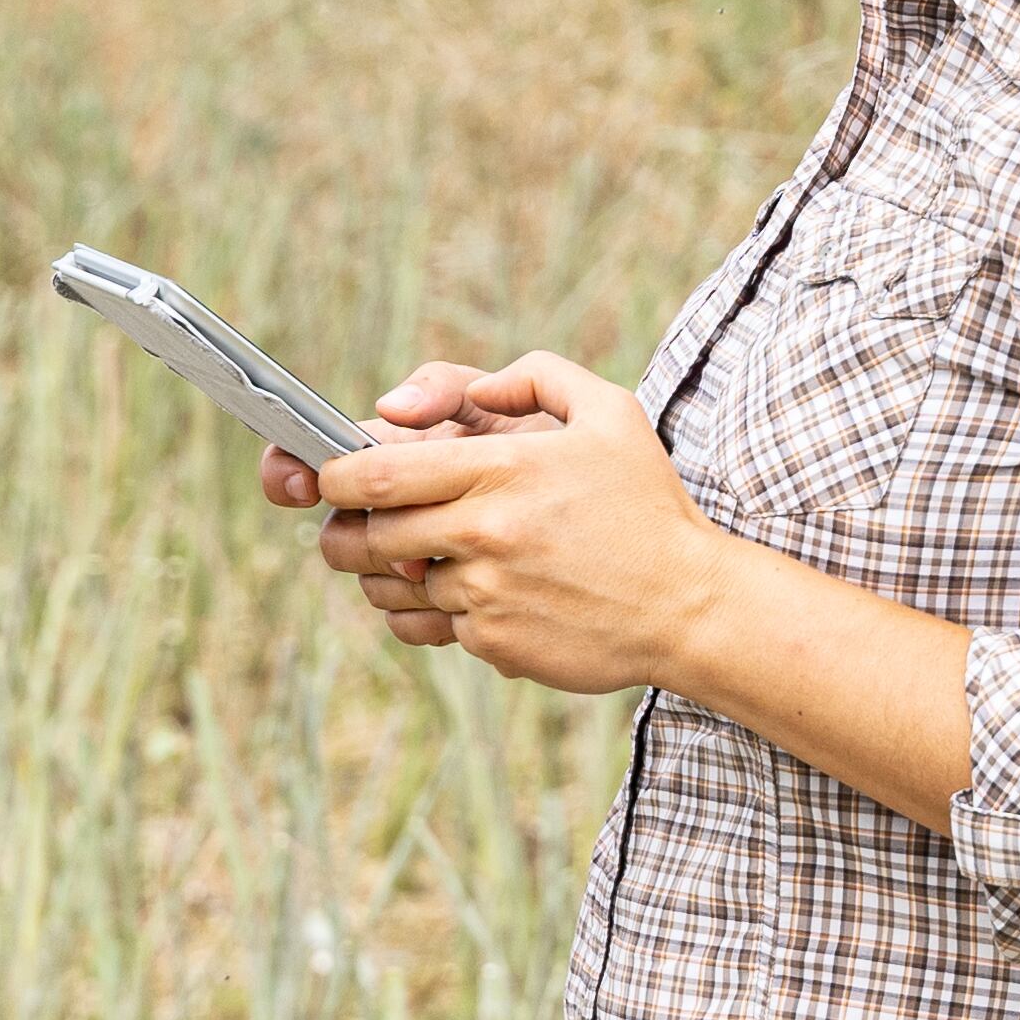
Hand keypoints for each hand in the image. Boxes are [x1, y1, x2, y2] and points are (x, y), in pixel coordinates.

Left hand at [301, 351, 731, 693]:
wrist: (689, 605)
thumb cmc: (646, 504)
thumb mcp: (609, 411)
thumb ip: (534, 376)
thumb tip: (471, 390)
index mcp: (504, 468)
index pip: (377, 472)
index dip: (333, 476)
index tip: (330, 476)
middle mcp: (486, 531)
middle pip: (366, 534)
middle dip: (342, 529)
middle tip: (350, 523)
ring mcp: (487, 593)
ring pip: (390, 586)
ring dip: (382, 574)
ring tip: (408, 559)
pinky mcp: (494, 643)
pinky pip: (427, 627)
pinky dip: (427, 612)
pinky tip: (460, 594)